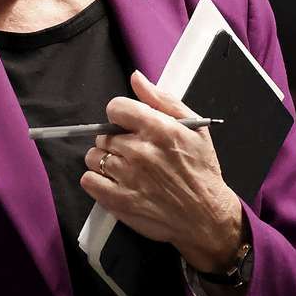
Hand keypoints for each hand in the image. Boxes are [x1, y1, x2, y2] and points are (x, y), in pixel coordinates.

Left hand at [80, 70, 243, 272]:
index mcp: (159, 130)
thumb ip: (162, 99)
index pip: (116, 108)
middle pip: (103, 134)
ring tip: (125, 168)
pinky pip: (88, 180)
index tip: (128, 125)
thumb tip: (136, 78)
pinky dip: (97, 180)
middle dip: (115, 140)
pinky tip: (114, 182)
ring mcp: (128, 177)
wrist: (207, 217)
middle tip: (132, 151)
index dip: (120, 115)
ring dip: (105, 160)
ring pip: (94, 156)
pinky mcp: (119, 200)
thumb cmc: (201, 170)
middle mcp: (141, 152)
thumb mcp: (194, 128)